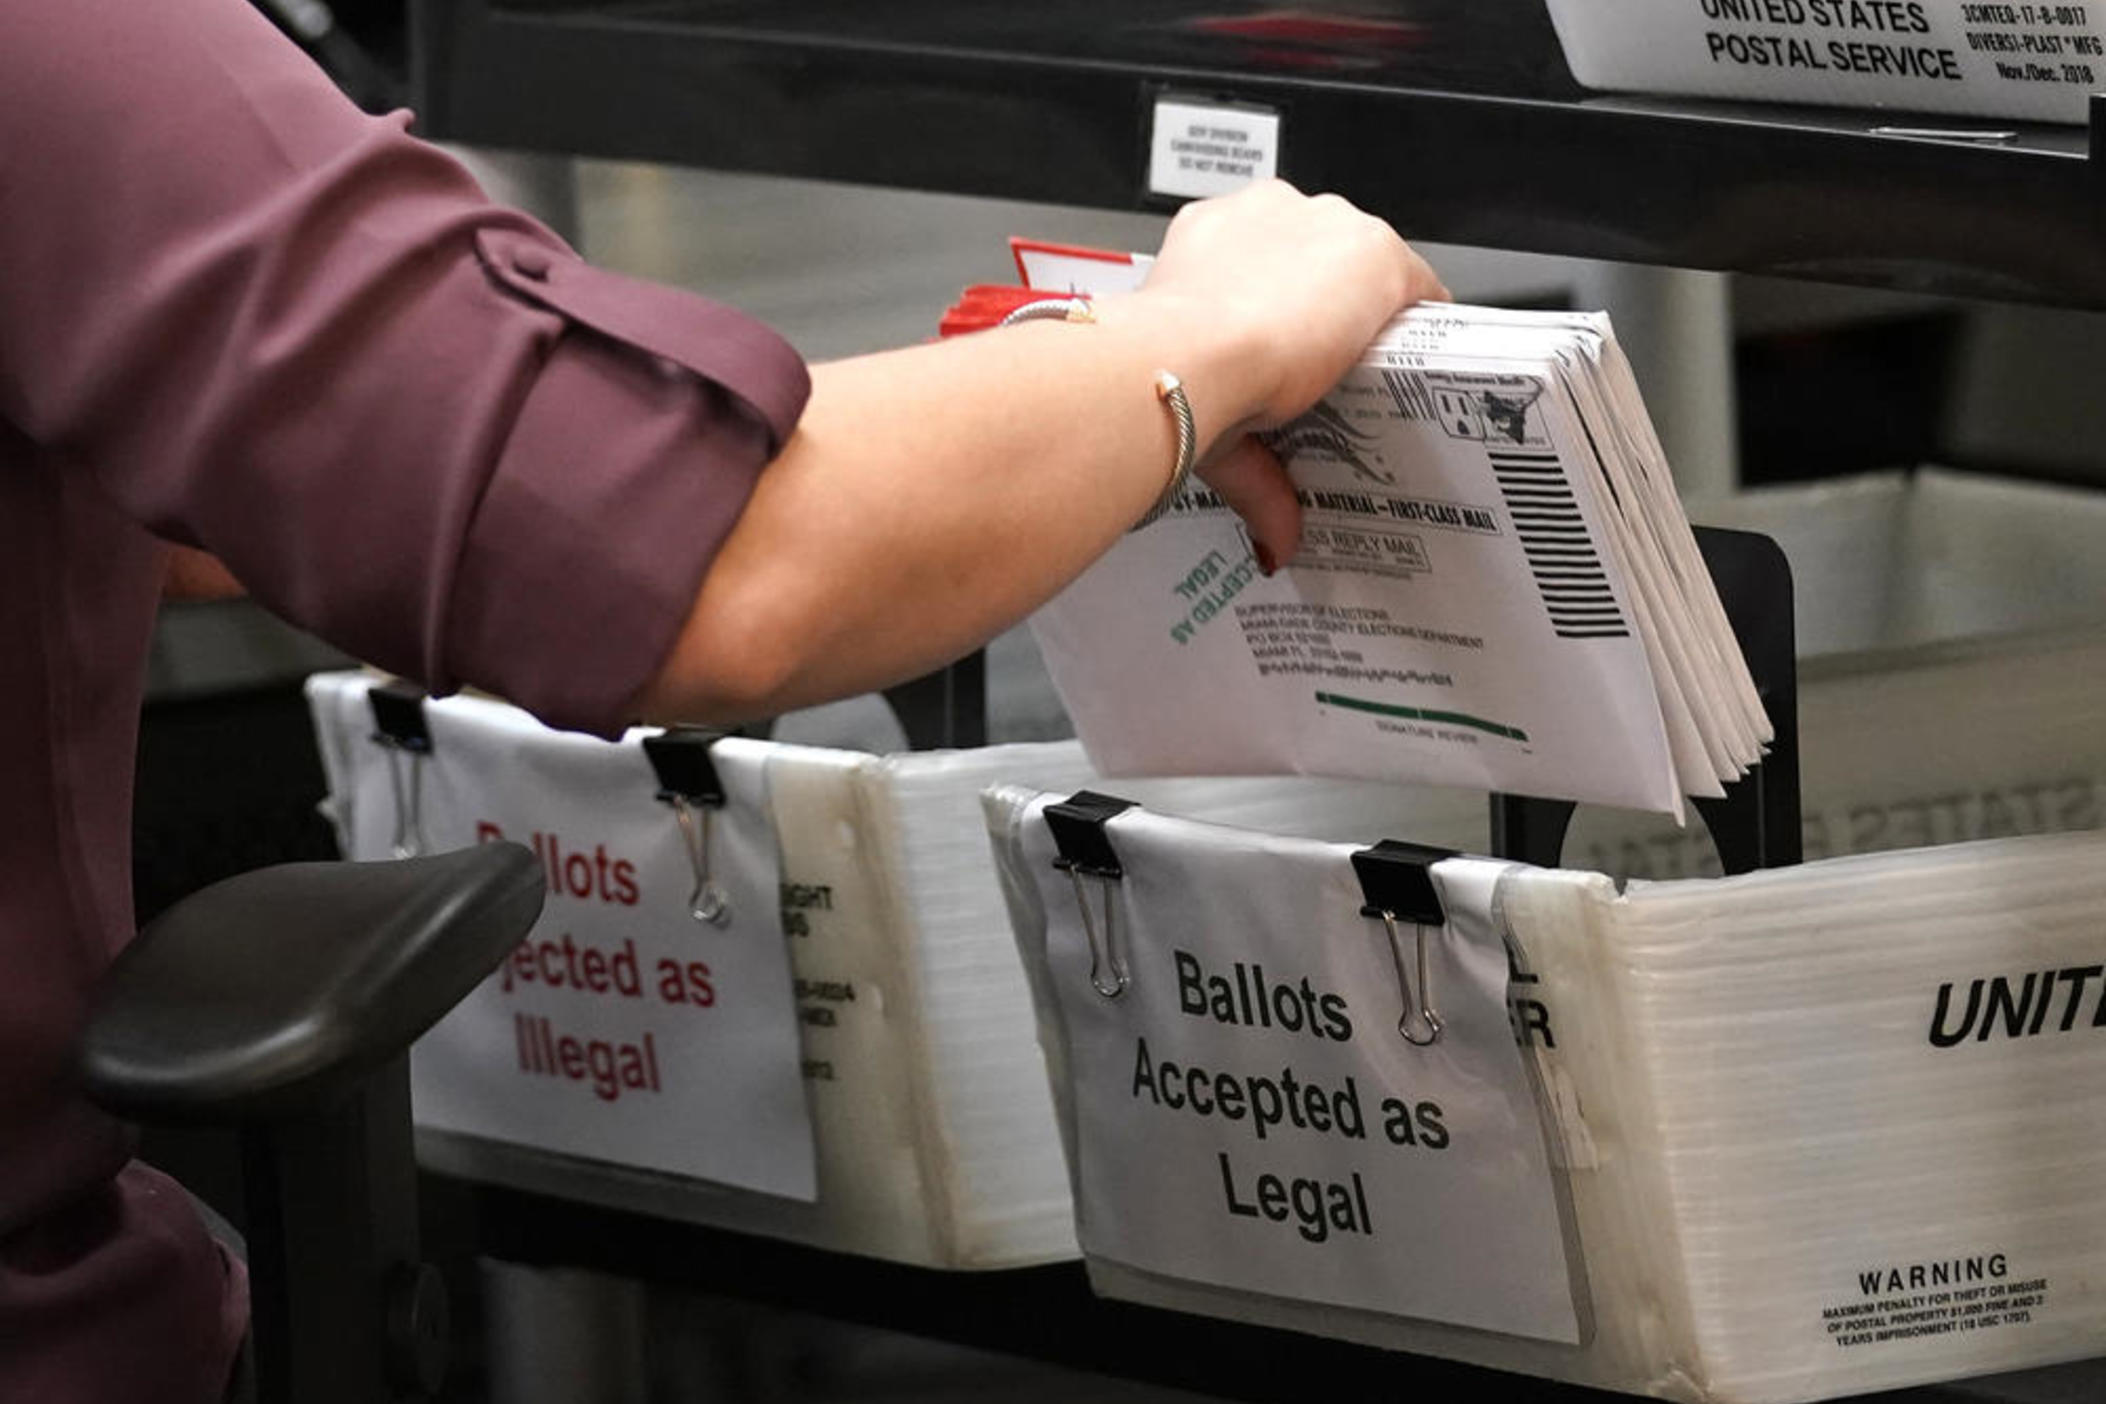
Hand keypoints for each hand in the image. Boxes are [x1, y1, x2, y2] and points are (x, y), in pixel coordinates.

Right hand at [1121, 181, 1445, 567]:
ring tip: (1373, 373)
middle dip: (1329, 309)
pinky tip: (1416, 361)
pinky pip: (1418, 283)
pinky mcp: (1375, 253)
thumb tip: (1272, 544)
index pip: (1266, 261)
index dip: (1283, 309)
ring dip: (1373, 314)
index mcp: (1207, 238)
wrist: (1189, 356)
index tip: (1291, 351)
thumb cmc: (1168, 375)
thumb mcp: (1206, 419)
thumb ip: (1252, 473)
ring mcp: (1325, 226)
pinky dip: (1421, 323)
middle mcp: (1265, 214)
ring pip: (1369, 267)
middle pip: (1322, 259)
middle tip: (1328, 372)